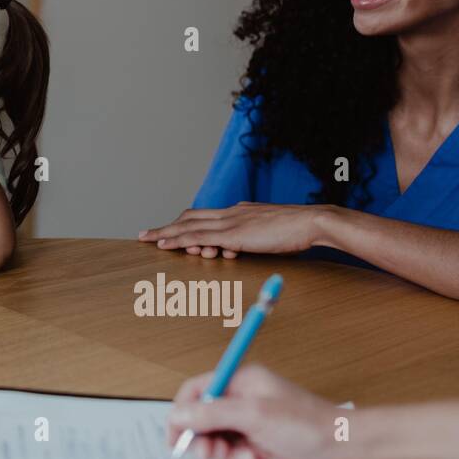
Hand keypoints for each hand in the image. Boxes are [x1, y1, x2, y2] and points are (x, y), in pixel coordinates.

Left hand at [138, 202, 329, 258]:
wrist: (312, 222)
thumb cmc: (298, 230)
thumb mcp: (270, 232)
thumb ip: (253, 237)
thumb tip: (237, 246)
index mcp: (239, 212)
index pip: (205, 216)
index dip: (185, 223)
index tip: (170, 229)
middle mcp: (230, 213)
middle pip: (190, 218)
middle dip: (168, 228)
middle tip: (146, 235)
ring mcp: (230, 222)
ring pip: (189, 226)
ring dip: (167, 234)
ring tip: (150, 241)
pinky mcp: (232, 234)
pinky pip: (198, 237)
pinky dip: (178, 240)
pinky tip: (165, 245)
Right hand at [168, 364, 341, 458]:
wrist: (344, 452)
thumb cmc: (311, 425)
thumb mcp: (254, 415)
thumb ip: (213, 412)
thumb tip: (179, 413)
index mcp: (242, 381)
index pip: (197, 389)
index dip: (182, 410)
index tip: (176, 433)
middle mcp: (245, 401)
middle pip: (203, 416)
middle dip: (202, 436)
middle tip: (207, 451)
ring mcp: (252, 424)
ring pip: (217, 438)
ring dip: (221, 451)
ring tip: (236, 456)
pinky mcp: (260, 445)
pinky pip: (233, 454)